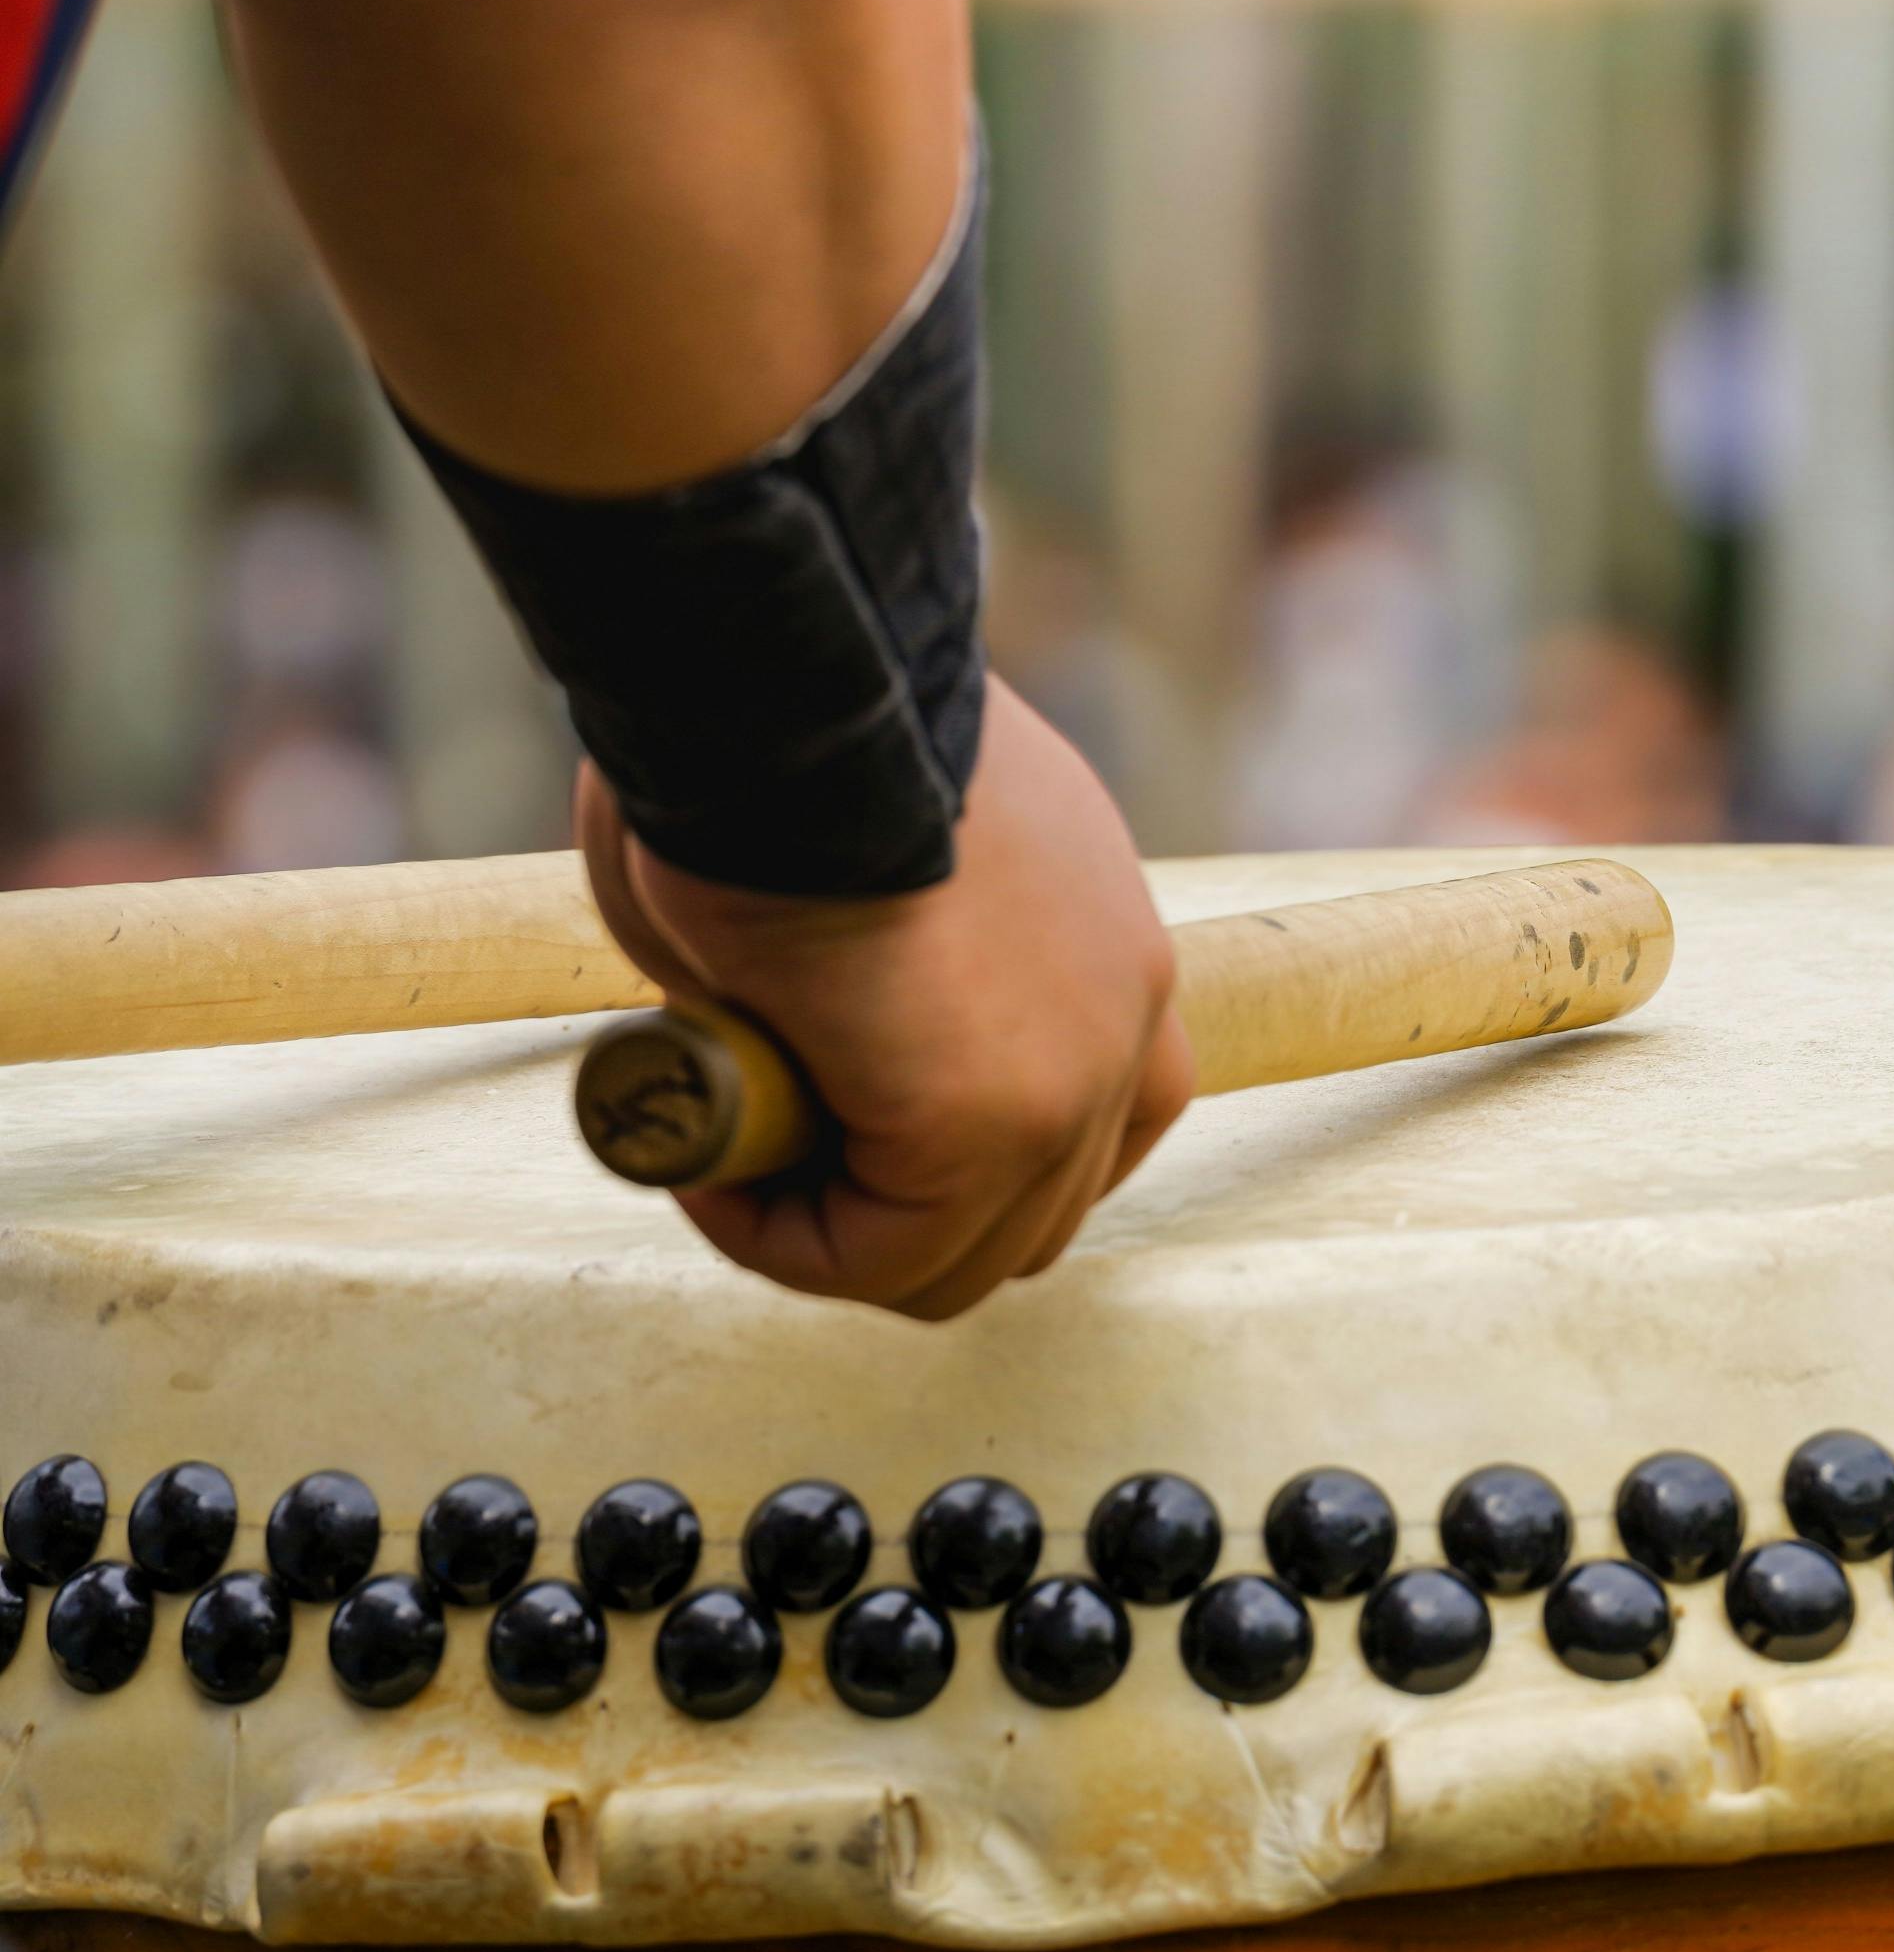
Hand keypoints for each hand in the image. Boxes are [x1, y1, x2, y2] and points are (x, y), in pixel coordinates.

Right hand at [575, 678, 1192, 1317]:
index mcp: (1106, 940)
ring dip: (836, 1237)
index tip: (819, 1104)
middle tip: (764, 1145)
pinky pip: (886, 1258)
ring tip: (726, 1165)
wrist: (785, 693)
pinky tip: (710, 1177)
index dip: (941, 1145)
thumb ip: (873, 967)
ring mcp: (1076, 1077)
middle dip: (891, 1203)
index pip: (1086, 1111)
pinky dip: (788, 1244)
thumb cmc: (782, 739)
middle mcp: (1125, 1011)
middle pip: (1037, 1202)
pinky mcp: (995, 1123)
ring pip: (966, 1255)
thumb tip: (795, 1019)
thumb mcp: (860, 857)